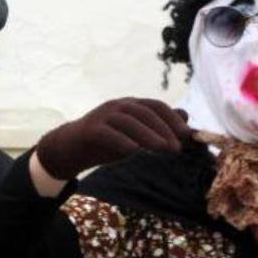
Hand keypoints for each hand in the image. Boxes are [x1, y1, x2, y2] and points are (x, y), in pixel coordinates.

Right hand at [34, 97, 190, 183]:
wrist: (70, 149)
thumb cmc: (105, 143)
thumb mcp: (134, 136)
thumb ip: (156, 127)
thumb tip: (185, 117)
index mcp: (130, 105)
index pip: (156, 106)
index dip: (172, 119)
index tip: (186, 135)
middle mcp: (118, 106)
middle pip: (145, 112)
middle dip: (164, 129)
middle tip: (176, 148)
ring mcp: (103, 115)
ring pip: (129, 121)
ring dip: (148, 134)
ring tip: (162, 149)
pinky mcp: (91, 129)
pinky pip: (109, 133)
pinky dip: (122, 141)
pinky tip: (134, 151)